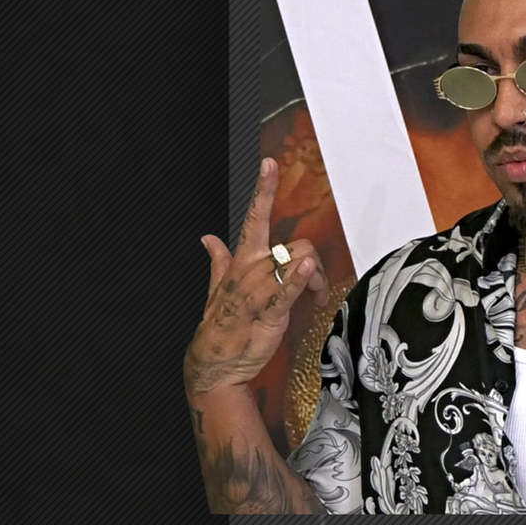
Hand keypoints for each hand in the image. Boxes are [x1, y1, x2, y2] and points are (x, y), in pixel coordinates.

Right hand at [183, 158, 330, 396]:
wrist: (216, 361)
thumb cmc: (223, 323)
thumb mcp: (219, 286)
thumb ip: (219, 259)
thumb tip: (208, 238)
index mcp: (242, 260)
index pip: (254, 216)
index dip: (263, 189)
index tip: (268, 163)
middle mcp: (252, 268)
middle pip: (297, 245)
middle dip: (315, 263)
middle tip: (317, 285)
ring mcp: (260, 289)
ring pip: (300, 263)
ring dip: (317, 279)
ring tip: (316, 297)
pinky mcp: (270, 311)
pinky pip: (288, 290)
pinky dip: (300, 279)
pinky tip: (310, 271)